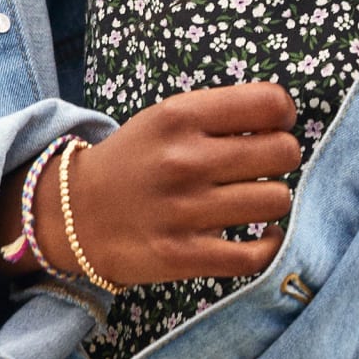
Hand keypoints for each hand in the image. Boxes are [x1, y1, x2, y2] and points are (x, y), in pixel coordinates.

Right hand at [35, 82, 302, 286]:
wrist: (73, 214)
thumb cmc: (136, 162)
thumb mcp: (166, 119)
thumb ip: (221, 114)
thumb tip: (286, 120)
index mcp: (179, 117)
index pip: (270, 103)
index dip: (283, 115)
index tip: (271, 127)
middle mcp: (183, 160)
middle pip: (283, 152)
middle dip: (281, 158)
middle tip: (260, 166)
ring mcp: (183, 210)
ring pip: (276, 200)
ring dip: (272, 199)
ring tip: (251, 199)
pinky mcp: (183, 255)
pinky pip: (257, 254)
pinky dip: (270, 244)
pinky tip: (261, 235)